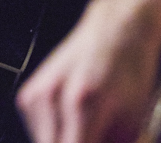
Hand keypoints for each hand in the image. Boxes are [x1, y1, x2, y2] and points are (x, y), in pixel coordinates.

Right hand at [17, 0, 160, 142]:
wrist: (117, 28)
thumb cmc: (132, 70)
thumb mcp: (132, 122)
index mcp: (83, 104)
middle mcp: (53, 98)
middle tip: (96, 139)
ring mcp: (36, 96)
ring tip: (90, 130)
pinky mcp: (28, 96)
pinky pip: (39, 133)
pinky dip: (57, 136)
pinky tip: (76, 119)